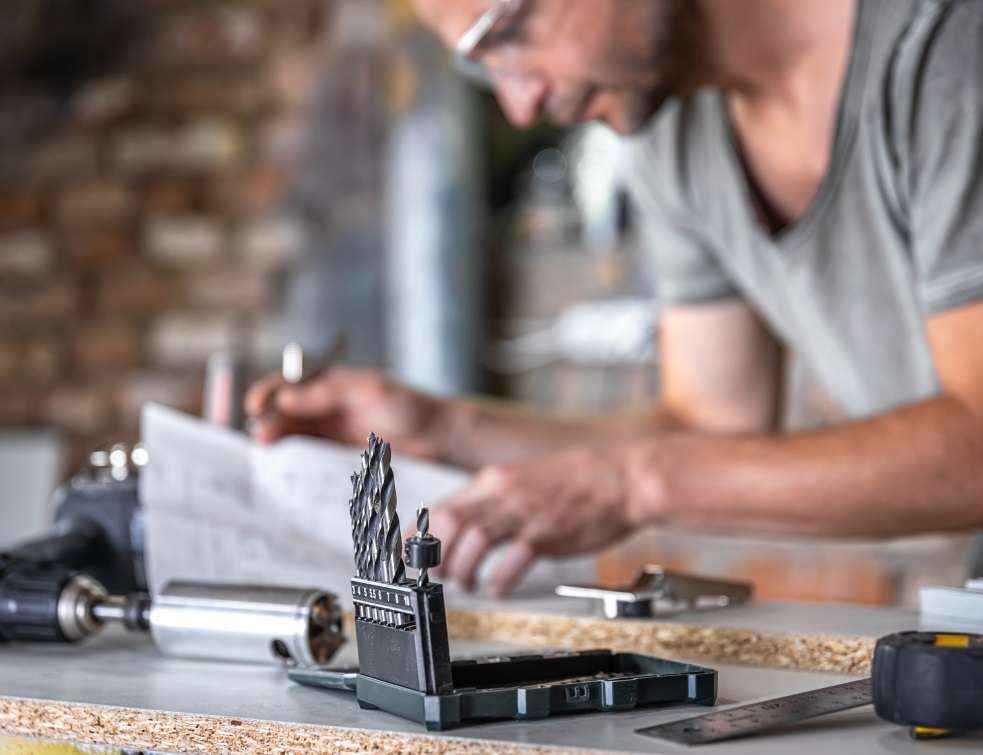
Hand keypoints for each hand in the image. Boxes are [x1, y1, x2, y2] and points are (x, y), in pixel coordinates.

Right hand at [244, 367, 449, 459]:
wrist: (440, 439)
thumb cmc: (411, 407)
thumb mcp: (372, 390)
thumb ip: (330, 391)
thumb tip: (288, 397)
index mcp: (330, 384)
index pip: (288, 384)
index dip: (268, 393)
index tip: (257, 407)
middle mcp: (325, 408)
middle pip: (283, 414)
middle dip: (268, 423)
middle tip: (262, 438)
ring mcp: (330, 435)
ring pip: (292, 438)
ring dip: (277, 446)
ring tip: (268, 457)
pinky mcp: (338, 459)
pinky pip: (308, 461)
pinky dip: (294, 466)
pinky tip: (288, 474)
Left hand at [428, 443, 650, 596]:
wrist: (622, 477)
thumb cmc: (577, 482)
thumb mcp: (523, 481)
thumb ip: (492, 500)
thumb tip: (462, 524)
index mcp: (493, 480)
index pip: (440, 507)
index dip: (419, 536)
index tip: (411, 557)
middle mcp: (503, 493)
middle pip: (449, 524)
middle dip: (435, 556)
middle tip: (436, 576)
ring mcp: (524, 512)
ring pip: (473, 541)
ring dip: (462, 570)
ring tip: (467, 584)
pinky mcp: (546, 533)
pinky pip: (511, 561)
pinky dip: (497, 580)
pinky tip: (497, 589)